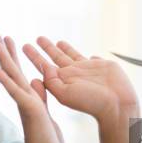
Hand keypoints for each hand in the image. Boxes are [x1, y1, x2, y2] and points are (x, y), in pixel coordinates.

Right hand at [0, 31, 64, 142]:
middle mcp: (23, 97)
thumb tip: (37, 80)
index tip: (7, 38)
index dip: (12, 54)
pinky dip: (4, 80)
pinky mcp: (29, 109)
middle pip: (10, 68)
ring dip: (2, 58)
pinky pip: (15, 91)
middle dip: (2, 50)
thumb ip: (40, 96)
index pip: (18, 71)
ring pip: (11, 76)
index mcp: (29, 97)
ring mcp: (24, 102)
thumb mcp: (45, 113)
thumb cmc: (46, 142)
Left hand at [22, 37, 138, 123]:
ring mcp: (87, 70)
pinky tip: (90, 55)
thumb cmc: (91, 102)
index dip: (34, 56)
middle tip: (38, 38)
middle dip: (46, 48)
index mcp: (62, 80)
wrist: (116, 104)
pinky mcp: (102, 66)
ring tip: (56, 41)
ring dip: (64, 48)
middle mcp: (72, 74)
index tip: (25, 46)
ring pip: (72, 55)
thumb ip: (52, 81)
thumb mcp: (65, 94)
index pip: (44, 65)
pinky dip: (90, 56)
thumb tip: (45, 67)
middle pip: (55, 57)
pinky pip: (93, 59)